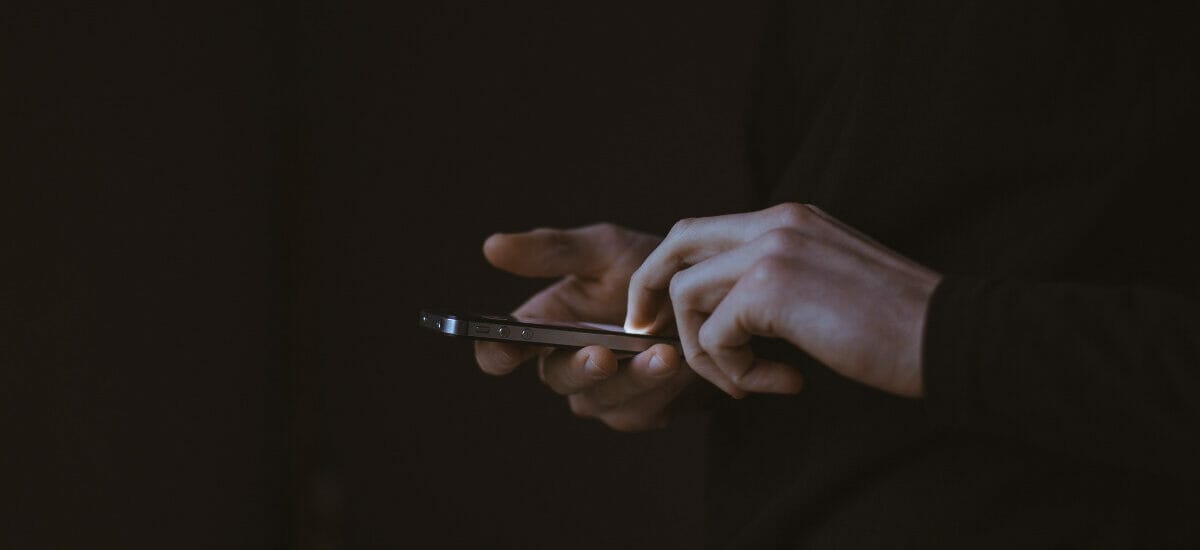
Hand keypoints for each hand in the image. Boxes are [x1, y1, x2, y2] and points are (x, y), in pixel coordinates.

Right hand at [475, 223, 708, 430]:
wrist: (709, 298)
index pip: (501, 351)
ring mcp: (601, 394)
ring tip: (664, 353)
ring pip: (601, 398)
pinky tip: (682, 363)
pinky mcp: (638, 412)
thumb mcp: (605, 250)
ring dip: (633, 378)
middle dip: (580, 368)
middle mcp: (565, 364)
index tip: (507, 348)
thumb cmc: (649, 270)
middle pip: (556, 379)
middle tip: (603, 355)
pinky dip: (661, 387)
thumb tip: (491, 246)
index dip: (497, 353)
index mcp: (544, 326)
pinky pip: (641, 409)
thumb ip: (553, 251)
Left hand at [625, 203, 941, 397]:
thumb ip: (778, 281)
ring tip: (747, 381)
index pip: (703, 231)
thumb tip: (727, 312)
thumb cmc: (896, 325)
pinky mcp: (771, 288)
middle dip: (649, 290)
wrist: (948, 336)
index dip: (670, 271)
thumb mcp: (827, 283)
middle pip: (676, 243)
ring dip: (705, 351)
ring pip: (687, 294)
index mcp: (789, 218)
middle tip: (646, 333)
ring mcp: (771, 249)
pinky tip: (781, 383)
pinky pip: (716, 335)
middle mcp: (775, 222)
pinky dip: (734, 372)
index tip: (661, 314)